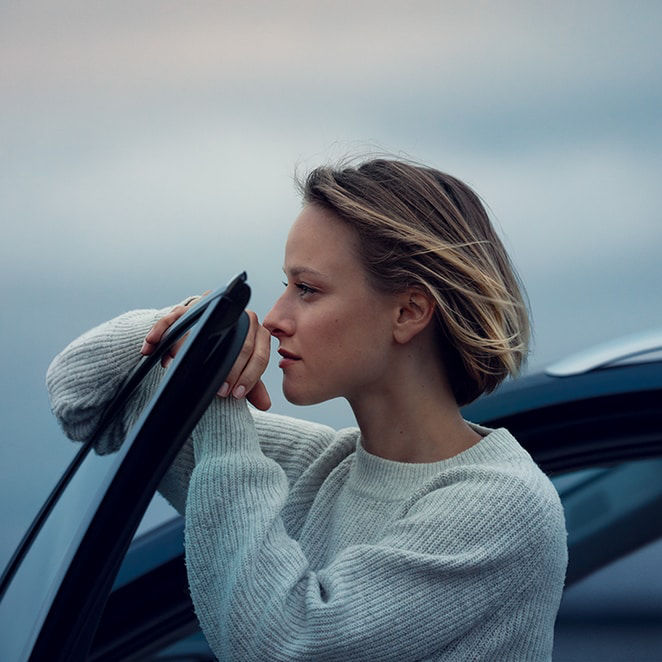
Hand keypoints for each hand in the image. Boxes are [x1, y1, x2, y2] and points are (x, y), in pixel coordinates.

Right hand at [142, 297, 271, 410]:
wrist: (210, 326)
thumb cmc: (228, 351)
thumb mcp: (241, 367)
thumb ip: (253, 383)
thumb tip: (265, 404)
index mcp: (256, 330)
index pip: (259, 353)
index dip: (249, 376)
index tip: (236, 395)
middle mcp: (238, 316)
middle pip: (239, 343)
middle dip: (229, 370)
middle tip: (220, 392)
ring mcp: (214, 310)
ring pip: (206, 328)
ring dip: (191, 349)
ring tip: (181, 367)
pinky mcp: (187, 308)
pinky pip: (173, 317)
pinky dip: (160, 331)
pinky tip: (151, 346)